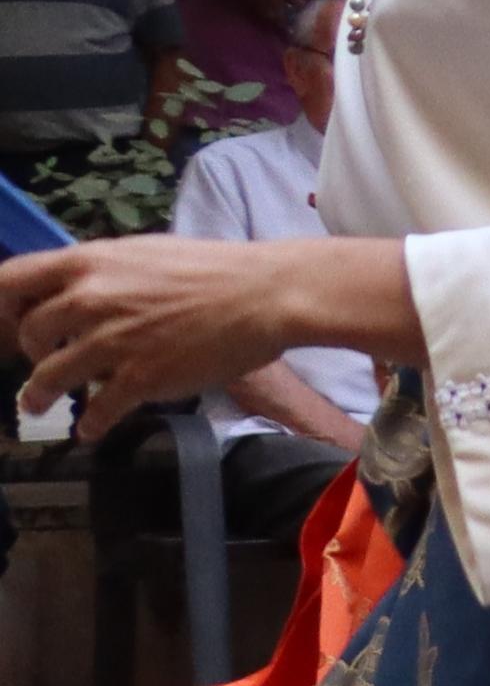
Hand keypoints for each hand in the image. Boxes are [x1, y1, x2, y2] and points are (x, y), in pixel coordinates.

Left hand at [0, 237, 365, 434]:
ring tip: (38, 405)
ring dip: (38, 396)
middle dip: (30, 353)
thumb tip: (82, 291)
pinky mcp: (140, 377)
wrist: (267, 294)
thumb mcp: (147, 255)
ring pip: (49, 377)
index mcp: (90, 262)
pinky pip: (97, 409)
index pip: (12, 280)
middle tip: (42, 362)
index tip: (5, 322)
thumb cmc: (217, 270)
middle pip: (29, 334)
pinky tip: (91, 430)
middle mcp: (91, 300)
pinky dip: (90, 424)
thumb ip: (106, 273)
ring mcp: (113, 341)